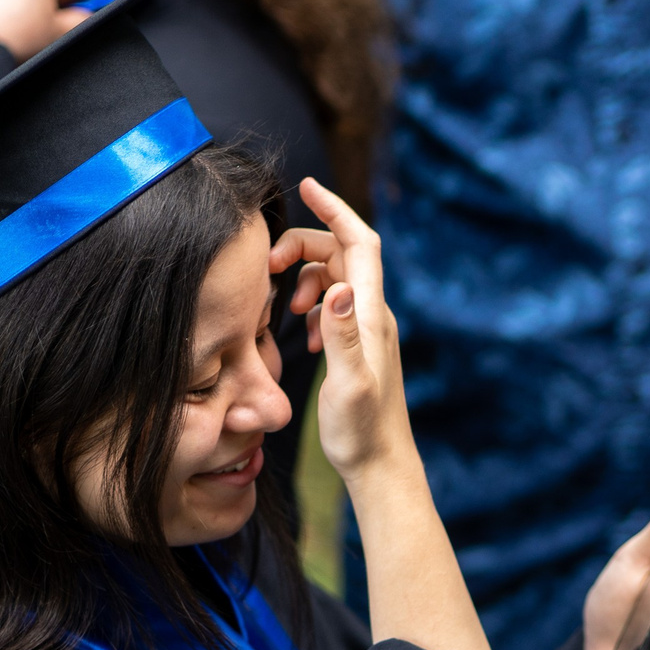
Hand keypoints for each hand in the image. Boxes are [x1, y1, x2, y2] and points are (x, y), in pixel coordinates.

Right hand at [268, 178, 411, 485]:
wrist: (379, 465)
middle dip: (306, 246)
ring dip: (307, 277)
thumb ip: (341, 335)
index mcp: (371, 314)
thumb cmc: (361, 430)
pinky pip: (335, 305)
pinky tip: (301, 331)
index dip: (335, 209)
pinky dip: (313, 303)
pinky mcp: (357, 347)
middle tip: (269, 268)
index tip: (306, 184)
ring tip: (284, 308)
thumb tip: (339, 287)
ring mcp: (367, 330)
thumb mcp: (346, 383)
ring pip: (337, 277)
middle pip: (344, 253)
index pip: (359, 242)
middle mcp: (374, 315)